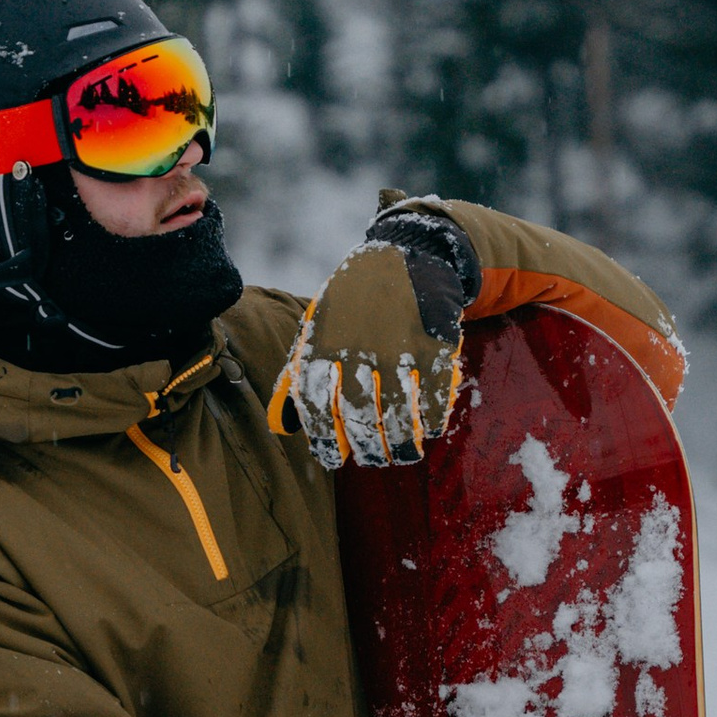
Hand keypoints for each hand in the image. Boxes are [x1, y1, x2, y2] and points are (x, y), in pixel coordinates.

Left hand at [274, 206, 481, 469]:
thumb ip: (297, 375)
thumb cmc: (353, 303)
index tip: (335, 459)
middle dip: (366, 447)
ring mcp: (398, 347)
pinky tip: (427, 429)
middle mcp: (358, 346)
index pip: (316, 404)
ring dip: (400, 444)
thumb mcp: (317, 327)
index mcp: (322, 342)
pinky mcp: (434, 346)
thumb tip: (282, 427)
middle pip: (358, 414)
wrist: (408, 256)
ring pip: (397, 413)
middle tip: (372, 459)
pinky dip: (431, 420)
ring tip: (401, 456)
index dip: (325, 440)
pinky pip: (434, 396)